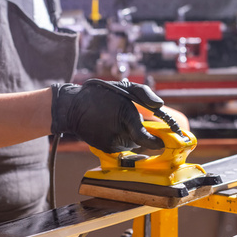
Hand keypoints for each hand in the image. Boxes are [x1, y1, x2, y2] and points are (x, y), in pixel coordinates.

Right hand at [51, 79, 165, 152]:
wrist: (73, 107)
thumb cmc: (102, 95)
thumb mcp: (125, 87)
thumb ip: (145, 93)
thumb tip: (160, 105)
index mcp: (124, 116)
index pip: (144, 137)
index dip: (156, 142)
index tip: (162, 142)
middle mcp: (117, 132)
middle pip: (139, 141)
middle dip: (141, 134)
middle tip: (133, 123)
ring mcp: (109, 142)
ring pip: (130, 145)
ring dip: (130, 137)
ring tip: (117, 123)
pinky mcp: (103, 148)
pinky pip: (120, 148)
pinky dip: (120, 141)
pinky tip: (111, 129)